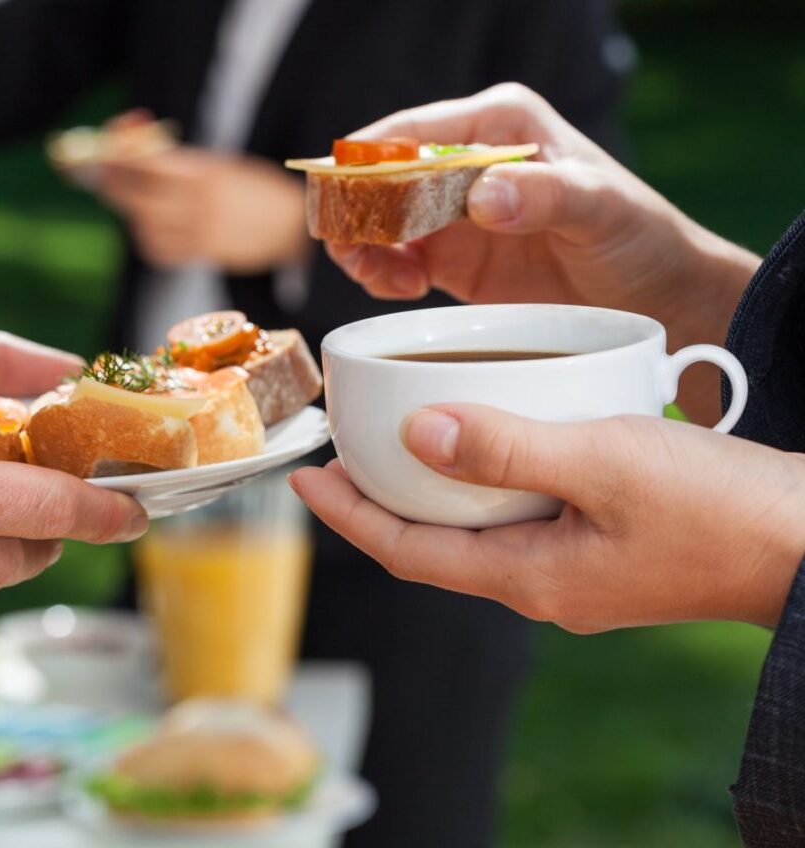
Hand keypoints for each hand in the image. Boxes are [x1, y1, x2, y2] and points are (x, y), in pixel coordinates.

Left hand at [98, 146, 307, 272]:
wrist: (293, 223)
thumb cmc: (251, 187)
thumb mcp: (218, 164)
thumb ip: (176, 160)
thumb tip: (130, 143)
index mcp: (204, 171)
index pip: (147, 162)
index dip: (119, 154)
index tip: (104, 147)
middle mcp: (199, 202)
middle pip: (135, 196)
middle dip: (113, 184)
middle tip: (104, 174)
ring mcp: (200, 230)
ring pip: (143, 224)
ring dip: (133, 212)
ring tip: (142, 200)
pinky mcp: (201, 253)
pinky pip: (158, 249)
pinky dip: (149, 237)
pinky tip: (157, 226)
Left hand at [291, 404, 804, 631]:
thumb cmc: (718, 509)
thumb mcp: (603, 464)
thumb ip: (507, 448)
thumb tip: (413, 435)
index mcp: (527, 578)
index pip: (405, 550)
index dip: (346, 515)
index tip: (302, 476)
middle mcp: (540, 585)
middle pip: (430, 544)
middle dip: (376, 501)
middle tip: (338, 452)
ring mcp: (572, 572)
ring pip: (473, 530)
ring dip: (428, 488)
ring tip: (396, 438)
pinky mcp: (601, 549)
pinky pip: (518, 518)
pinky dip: (485, 478)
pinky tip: (487, 438)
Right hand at [324, 83, 758, 420]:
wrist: (660, 298)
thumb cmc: (640, 235)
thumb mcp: (600, 208)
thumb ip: (543, 195)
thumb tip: (480, 196)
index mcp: (499, 123)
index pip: (412, 131)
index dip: (366, 159)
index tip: (342, 192)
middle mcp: (466, 160)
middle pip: (378, 174)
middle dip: (354, 209)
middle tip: (354, 248)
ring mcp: (452, 210)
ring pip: (375, 218)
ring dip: (362, 246)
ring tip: (387, 278)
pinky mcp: (449, 256)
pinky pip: (391, 259)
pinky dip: (380, 273)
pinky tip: (404, 290)